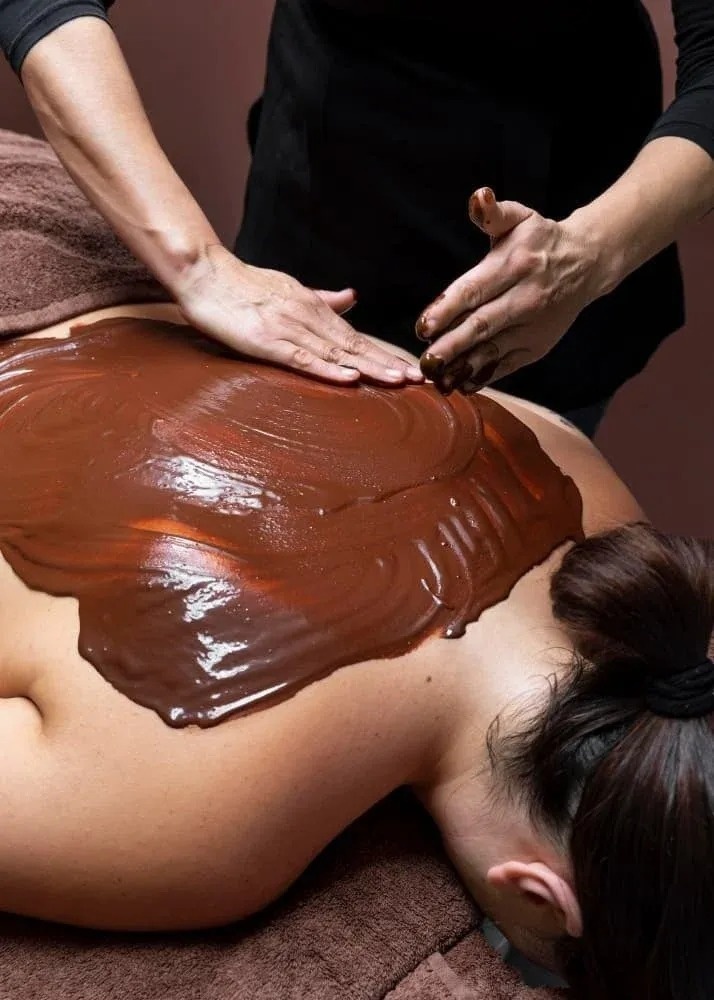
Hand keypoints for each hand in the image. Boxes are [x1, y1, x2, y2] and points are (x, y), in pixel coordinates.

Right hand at [177, 244, 422, 384]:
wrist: (204, 273)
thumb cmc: (243, 285)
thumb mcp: (290, 288)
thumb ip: (322, 298)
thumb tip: (352, 298)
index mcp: (314, 307)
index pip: (357, 335)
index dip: (385, 353)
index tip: (411, 368)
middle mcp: (308, 316)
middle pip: (355, 345)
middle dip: (388, 363)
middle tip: (420, 380)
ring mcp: (288, 328)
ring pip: (336, 353)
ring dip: (369, 368)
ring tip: (398, 382)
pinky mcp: (266, 342)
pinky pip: (302, 359)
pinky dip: (328, 370)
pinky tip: (351, 378)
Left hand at [415, 188, 601, 392]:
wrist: (587, 263)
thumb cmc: (540, 240)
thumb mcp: (520, 217)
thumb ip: (492, 212)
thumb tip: (479, 197)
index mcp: (515, 266)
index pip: (475, 290)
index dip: (448, 309)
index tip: (423, 327)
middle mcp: (526, 298)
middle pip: (482, 325)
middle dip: (452, 345)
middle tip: (425, 361)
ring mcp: (533, 327)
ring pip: (493, 350)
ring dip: (463, 367)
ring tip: (437, 379)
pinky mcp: (537, 347)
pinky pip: (507, 365)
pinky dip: (484, 377)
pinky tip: (461, 384)